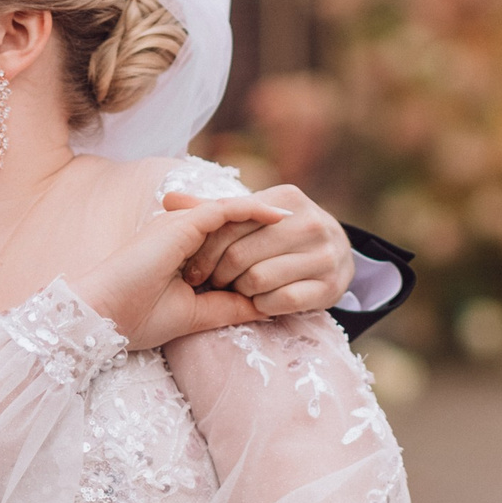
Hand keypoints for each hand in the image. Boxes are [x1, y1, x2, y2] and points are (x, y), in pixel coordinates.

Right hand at [81, 194, 286, 351]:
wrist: (104, 316)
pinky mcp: (183, 223)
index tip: (288, 256)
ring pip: (233, 214)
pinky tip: (282, 215)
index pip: (225, 244)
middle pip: (233, 225)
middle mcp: (179, 234)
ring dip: (266, 218)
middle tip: (303, 232)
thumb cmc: (138, 319)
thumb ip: (230, 307)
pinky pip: (228, 209)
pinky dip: (255, 210)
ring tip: (300, 220)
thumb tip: (268, 308)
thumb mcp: (198, 314)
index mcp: (178, 254)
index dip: (256, 247)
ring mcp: (180, 225)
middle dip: (267, 229)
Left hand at [171, 182, 354, 317]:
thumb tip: (168, 199)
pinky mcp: (331, 287)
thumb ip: (211, 209)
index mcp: (287, 197)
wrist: (333, 253)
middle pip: (240, 255)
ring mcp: (325, 255)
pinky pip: (282, 302)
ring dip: (239, 291)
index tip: (194, 266)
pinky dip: (263, 305)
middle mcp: (310, 223)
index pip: (229, 224)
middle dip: (217, 273)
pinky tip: (259, 301)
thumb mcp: (251, 216)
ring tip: (235, 289)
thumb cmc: (277, 233)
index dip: (205, 249)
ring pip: (258, 280)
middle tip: (211, 282)